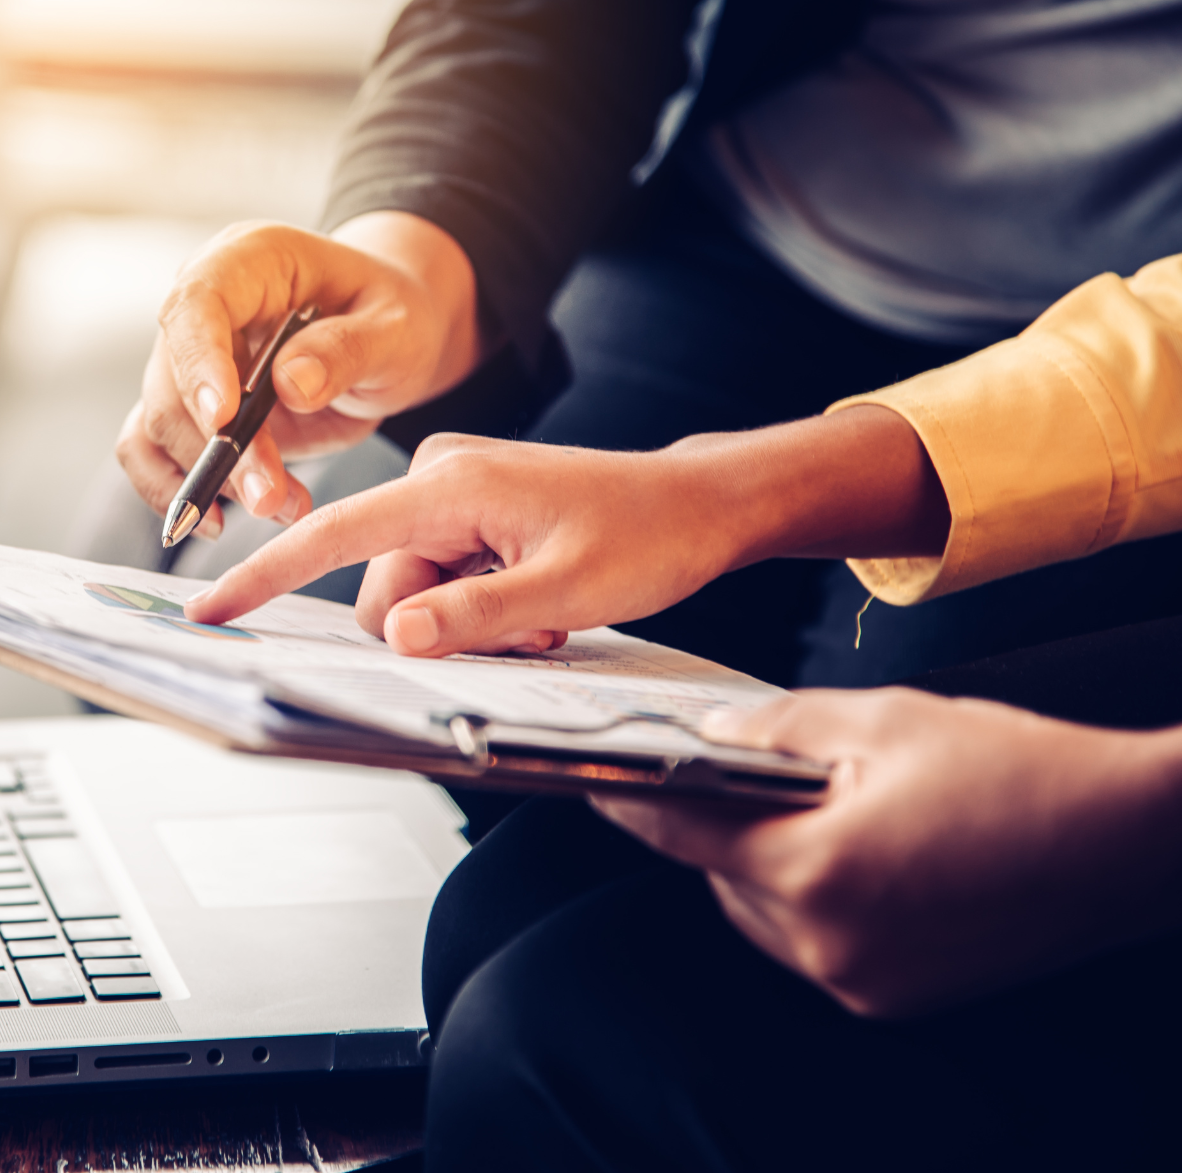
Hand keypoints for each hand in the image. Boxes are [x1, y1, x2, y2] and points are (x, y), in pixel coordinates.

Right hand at [115, 212, 479, 538]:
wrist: (387, 339)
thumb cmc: (392, 317)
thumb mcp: (396, 328)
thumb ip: (348, 350)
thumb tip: (291, 383)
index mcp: (249, 262)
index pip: (197, 302)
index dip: (200, 362)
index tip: (223, 419)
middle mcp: (205, 307)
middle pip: (173, 379)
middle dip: (217, 450)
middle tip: (271, 496)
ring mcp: (192, 360)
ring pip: (159, 425)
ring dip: (207, 479)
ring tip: (277, 507)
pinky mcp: (193, 410)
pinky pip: (154, 450)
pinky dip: (178, 491)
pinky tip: (221, 521)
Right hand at [185, 407, 948, 654]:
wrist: (699, 504)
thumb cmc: (647, 535)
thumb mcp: (568, 590)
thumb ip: (476, 618)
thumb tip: (400, 637)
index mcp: (449, 483)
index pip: (334, 533)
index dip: (266, 574)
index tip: (212, 610)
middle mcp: (438, 477)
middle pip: (383, 586)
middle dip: (436, 627)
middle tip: (526, 630)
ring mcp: (453, 493)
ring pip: (417, 592)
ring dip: (468, 622)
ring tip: (543, 614)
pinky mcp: (471, 512)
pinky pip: (444, 578)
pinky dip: (481, 606)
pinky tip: (538, 602)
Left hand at [593, 689, 1181, 1016]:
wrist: (1126, 838)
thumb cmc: (1012, 768)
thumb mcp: (879, 720)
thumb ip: (773, 730)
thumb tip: (708, 736)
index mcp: (814, 868)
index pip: (684, 832)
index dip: (630, 800)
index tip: (589, 780)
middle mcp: (828, 943)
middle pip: (723, 874)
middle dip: (727, 820)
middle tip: (749, 771)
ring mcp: (860, 982)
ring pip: (764, 911)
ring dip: (770, 862)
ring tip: (827, 808)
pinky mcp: (890, 997)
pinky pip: (813, 942)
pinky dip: (814, 898)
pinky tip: (861, 851)